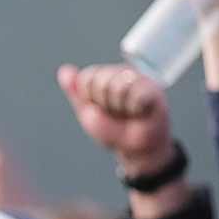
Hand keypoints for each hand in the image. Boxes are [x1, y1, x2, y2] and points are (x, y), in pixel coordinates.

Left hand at [56, 63, 174, 173]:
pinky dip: (135, 107)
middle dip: (104, 102)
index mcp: (104, 76)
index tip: (99, 108)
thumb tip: (64, 70)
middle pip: (102, 80)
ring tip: (128, 112)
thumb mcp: (88, 113)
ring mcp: (140, 79)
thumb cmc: (112, 130)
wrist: (134, 148)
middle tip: (116, 112)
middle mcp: (123, 73)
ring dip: (120, 106)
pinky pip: (139, 93)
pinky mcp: (155, 90)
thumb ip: (76, 91)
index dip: (89, 97)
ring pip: (120, 85)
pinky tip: (139, 111)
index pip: (87, 77)